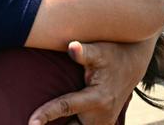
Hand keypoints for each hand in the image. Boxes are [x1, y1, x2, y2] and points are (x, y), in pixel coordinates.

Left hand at [29, 40, 152, 124]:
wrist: (131, 63)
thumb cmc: (111, 54)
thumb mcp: (99, 51)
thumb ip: (84, 52)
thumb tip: (71, 46)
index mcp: (98, 98)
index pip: (67, 107)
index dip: (47, 114)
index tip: (31, 122)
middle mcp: (101, 116)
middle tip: (32, 124)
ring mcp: (103, 122)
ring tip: (38, 124)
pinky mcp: (102, 123)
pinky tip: (54, 122)